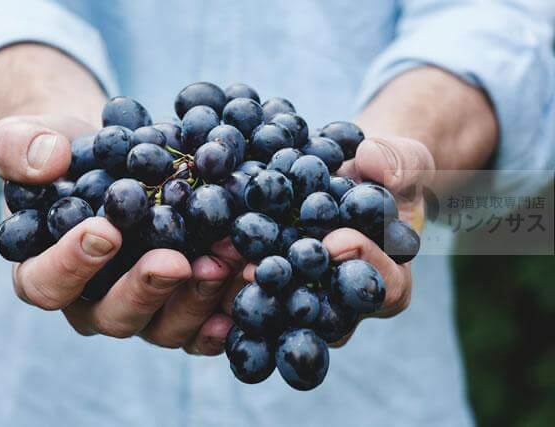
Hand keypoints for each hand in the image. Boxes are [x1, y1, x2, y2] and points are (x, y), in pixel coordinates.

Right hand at [0, 114, 237, 354]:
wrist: (114, 158)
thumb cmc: (65, 154)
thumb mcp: (27, 138)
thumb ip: (19, 147)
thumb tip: (47, 161)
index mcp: (46, 271)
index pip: (46, 284)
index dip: (71, 265)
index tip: (105, 231)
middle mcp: (93, 303)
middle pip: (114, 316)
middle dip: (146, 289)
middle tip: (176, 261)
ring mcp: (143, 309)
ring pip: (166, 327)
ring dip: (198, 299)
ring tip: (226, 261)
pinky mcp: (182, 305)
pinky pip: (204, 326)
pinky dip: (229, 311)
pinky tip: (251, 285)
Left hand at [229, 136, 434, 346]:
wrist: (350, 174)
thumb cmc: (385, 170)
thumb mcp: (404, 159)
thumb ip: (398, 162)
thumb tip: (374, 162)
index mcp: (390, 279)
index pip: (385, 286)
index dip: (363, 264)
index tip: (336, 240)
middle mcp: (347, 301)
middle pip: (328, 313)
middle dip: (297, 291)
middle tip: (265, 270)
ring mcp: (310, 296)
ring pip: (287, 310)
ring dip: (257, 292)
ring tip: (229, 267)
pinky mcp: (278, 284)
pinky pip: (259, 290)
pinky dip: (235, 275)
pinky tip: (208, 261)